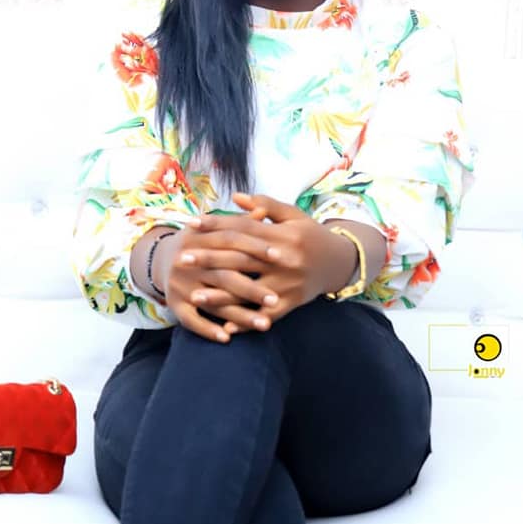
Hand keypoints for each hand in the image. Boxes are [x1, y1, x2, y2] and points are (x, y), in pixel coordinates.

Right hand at [158, 205, 281, 343]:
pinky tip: (228, 338)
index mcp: (199, 238)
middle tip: (277, 299)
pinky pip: (191, 320)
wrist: (159, 258)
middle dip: (252, 289)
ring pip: (213, 302)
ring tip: (264, 325)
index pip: (231, 242)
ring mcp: (180, 284)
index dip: (256, 249)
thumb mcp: (213, 228)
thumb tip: (264, 211)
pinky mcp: (174, 304)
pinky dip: (208, 330)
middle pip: (225, 276)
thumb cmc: (198, 242)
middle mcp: (188, 262)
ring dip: (239, 316)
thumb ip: (239, 222)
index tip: (280, 258)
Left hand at [187, 192, 356, 333]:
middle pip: (241, 258)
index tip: (191, 224)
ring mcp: (288, 283)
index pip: (243, 227)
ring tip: (194, 297)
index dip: (216, 224)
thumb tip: (235, 196)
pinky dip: (247, 322)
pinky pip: (267, 315)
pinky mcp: (293, 302)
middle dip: (209, 259)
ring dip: (221, 296)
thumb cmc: (311, 235)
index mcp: (282, 234)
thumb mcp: (293, 215)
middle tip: (182, 259)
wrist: (340, 262)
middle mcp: (284, 258)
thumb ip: (266, 204)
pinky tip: (225, 327)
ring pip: (250, 290)